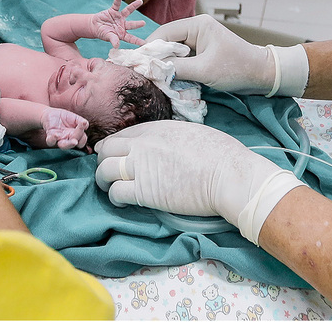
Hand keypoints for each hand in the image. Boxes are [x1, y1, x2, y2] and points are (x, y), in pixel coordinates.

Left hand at [41, 107, 88, 149]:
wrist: (51, 114)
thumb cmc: (64, 117)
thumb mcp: (74, 117)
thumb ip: (80, 121)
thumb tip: (86, 124)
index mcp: (75, 135)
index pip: (82, 140)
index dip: (83, 137)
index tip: (83, 125)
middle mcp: (67, 139)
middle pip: (73, 144)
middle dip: (74, 143)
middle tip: (75, 141)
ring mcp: (59, 139)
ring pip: (63, 146)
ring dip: (66, 144)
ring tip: (69, 140)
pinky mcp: (50, 136)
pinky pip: (51, 141)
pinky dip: (53, 139)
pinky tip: (56, 134)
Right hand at [89, 0, 146, 47]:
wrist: (94, 25)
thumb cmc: (102, 32)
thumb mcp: (107, 36)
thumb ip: (113, 39)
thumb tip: (116, 46)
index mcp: (122, 34)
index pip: (131, 38)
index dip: (137, 41)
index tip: (144, 43)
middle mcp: (122, 25)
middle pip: (131, 24)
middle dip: (137, 24)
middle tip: (143, 23)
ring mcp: (119, 17)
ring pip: (128, 11)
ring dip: (134, 6)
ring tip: (140, 1)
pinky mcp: (113, 10)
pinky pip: (116, 5)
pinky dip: (117, 0)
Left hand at [94, 121, 304, 243]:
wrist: (228, 175)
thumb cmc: (221, 154)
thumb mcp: (192, 132)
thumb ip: (171, 136)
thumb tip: (168, 145)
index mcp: (156, 128)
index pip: (122, 134)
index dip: (114, 146)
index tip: (114, 154)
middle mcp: (143, 144)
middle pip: (107, 149)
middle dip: (103, 160)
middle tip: (108, 171)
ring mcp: (141, 167)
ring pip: (105, 170)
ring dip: (103, 180)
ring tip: (110, 187)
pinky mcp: (144, 192)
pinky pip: (116, 192)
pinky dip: (114, 197)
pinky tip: (122, 202)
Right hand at [149, 14, 308, 96]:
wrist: (262, 75)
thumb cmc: (236, 68)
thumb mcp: (204, 70)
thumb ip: (177, 68)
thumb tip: (152, 70)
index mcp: (198, 25)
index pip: (164, 33)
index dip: (149, 47)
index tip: (137, 62)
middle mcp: (197, 28)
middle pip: (167, 40)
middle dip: (155, 56)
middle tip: (141, 71)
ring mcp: (200, 40)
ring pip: (173, 50)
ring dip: (165, 62)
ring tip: (152, 75)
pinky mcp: (203, 52)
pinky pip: (182, 57)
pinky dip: (175, 66)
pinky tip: (167, 76)